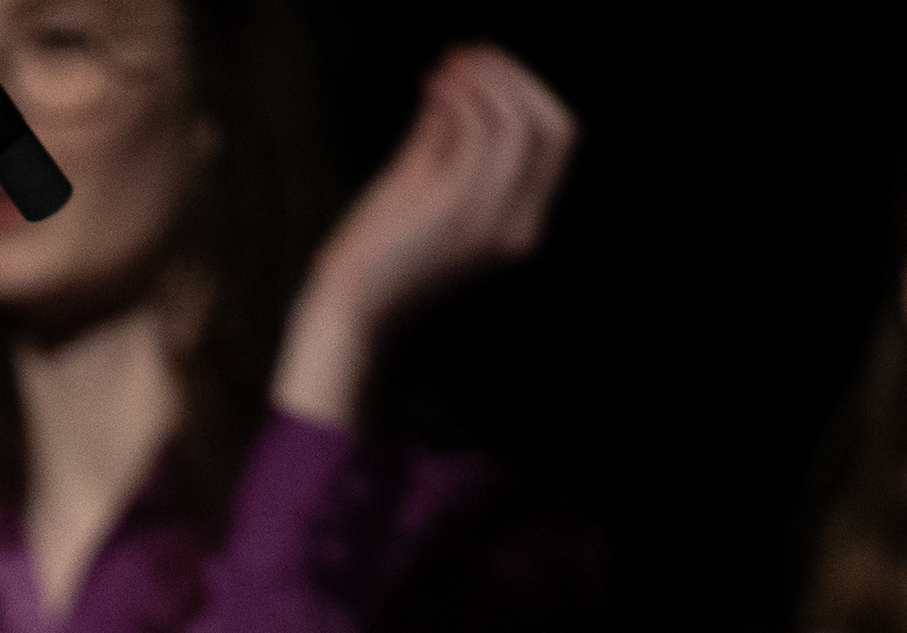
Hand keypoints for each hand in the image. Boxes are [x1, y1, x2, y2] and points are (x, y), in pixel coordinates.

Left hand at [272, 46, 578, 429]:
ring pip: (516, 120)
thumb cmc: (380, 247)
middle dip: (517, 77)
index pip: (558, 140)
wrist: (348, 305)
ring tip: (448, 64)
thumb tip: (460, 77)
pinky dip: (461, 93)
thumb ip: (445, 134)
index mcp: (521, 225)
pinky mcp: (457, 207)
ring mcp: (491, 218)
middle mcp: (519, 226)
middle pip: (555, 126)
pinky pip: (477, 128)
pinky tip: (434, 83)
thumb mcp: (422, 182)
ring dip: (485, 77)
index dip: (531, 90)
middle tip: (471, 54)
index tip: (489, 63)